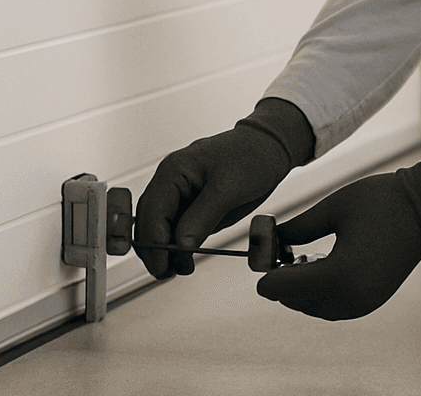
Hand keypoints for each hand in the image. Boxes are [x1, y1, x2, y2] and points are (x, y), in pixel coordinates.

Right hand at [136, 113, 300, 279]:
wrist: (271, 147)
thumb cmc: (253, 155)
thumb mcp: (229, 188)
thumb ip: (202, 217)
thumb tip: (181, 245)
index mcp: (173, 171)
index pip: (151, 213)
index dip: (154, 243)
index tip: (163, 265)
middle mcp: (170, 181)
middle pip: (148, 222)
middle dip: (155, 250)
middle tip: (168, 273)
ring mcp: (180, 192)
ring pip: (159, 227)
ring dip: (165, 250)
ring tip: (180, 269)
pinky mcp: (191, 203)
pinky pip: (176, 226)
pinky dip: (177, 243)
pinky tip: (186, 258)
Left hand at [256, 160, 420, 319]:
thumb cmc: (381, 201)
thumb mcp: (332, 209)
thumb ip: (297, 229)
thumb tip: (270, 241)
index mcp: (338, 276)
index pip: (282, 288)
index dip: (266, 273)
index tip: (262, 254)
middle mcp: (350, 298)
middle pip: (295, 301)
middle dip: (282, 280)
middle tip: (279, 251)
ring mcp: (364, 303)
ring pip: (314, 307)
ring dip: (300, 288)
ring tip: (300, 258)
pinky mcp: (372, 301)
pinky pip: (334, 306)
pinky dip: (319, 293)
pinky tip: (320, 266)